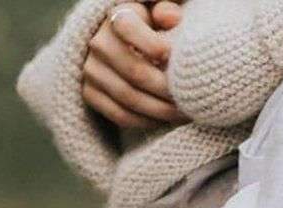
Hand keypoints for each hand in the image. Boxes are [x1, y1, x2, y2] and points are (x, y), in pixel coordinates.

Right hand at [83, 2, 186, 129]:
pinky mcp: (90, 93)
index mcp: (116, 17)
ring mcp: (91, 70)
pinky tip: (166, 120)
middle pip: (135, 72)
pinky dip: (147, 122)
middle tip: (192, 100)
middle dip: (168, 90)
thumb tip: (170, 17)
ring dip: (162, 111)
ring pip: (130, 98)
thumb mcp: (160, 17)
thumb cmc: (155, 30)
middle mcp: (98, 43)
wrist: (126, 49)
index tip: (173, 57)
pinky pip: (121, 115)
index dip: (152, 44)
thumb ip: (166, 11)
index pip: (127, 26)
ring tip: (184, 114)